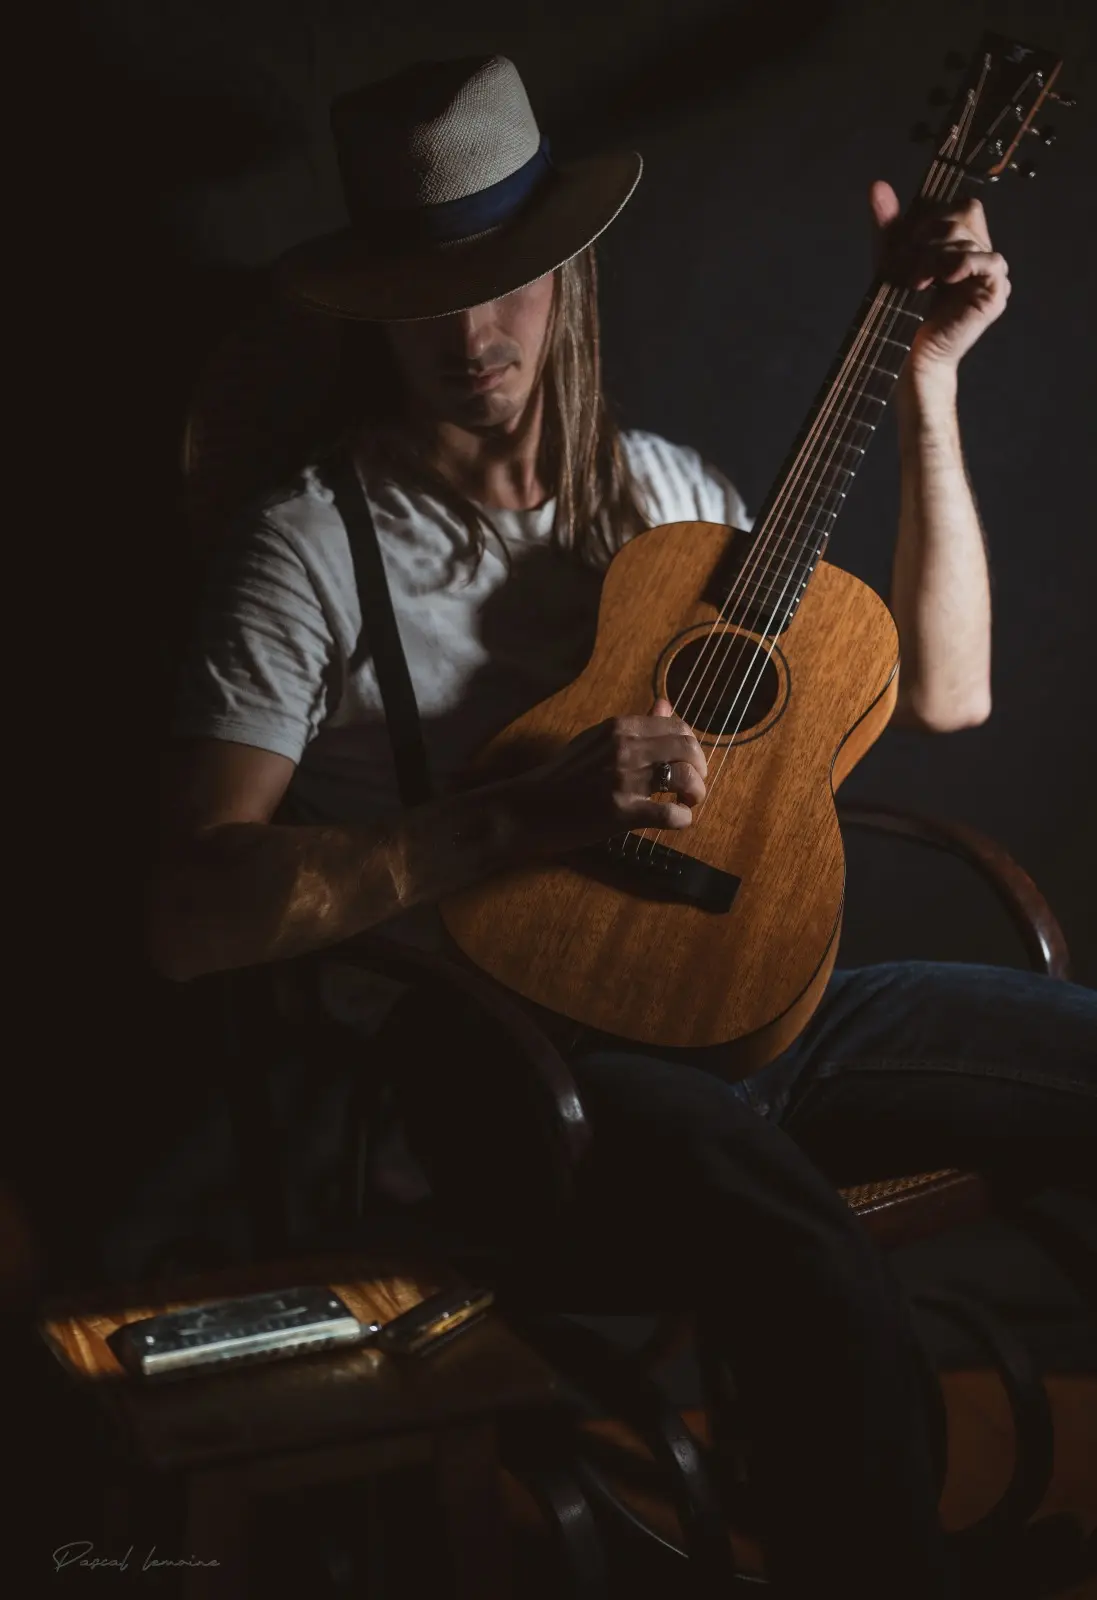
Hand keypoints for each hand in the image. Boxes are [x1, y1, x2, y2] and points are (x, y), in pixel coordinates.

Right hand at [511, 697, 707, 854]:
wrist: (527, 808)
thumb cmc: (561, 777)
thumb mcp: (596, 740)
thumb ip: (635, 725)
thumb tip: (665, 703)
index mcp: (620, 727)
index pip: (677, 726)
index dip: (692, 747)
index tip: (687, 763)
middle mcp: (626, 747)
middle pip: (689, 750)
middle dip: (700, 770)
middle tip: (692, 786)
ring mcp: (624, 779)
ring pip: (687, 778)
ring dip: (696, 793)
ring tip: (686, 803)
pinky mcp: (622, 812)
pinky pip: (672, 814)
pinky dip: (682, 820)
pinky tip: (675, 821)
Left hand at [869, 180, 1010, 374]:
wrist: (907, 355)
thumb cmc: (900, 311)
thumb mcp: (891, 260)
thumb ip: (888, 225)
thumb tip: (877, 185)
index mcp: (961, 243)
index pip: (958, 205)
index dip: (931, 214)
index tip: (904, 240)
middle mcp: (980, 253)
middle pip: (964, 213)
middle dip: (929, 234)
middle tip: (906, 263)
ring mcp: (991, 273)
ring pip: (969, 238)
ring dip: (934, 256)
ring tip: (914, 281)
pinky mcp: (996, 292)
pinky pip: (988, 261)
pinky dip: (961, 264)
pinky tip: (941, 279)